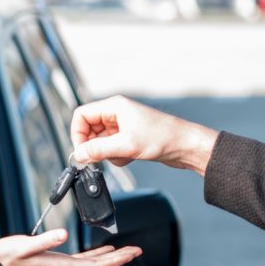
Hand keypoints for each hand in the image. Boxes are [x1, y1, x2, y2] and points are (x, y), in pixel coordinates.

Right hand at [0, 229, 142, 265]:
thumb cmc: (8, 257)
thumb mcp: (23, 246)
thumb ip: (44, 240)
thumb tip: (62, 234)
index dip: (116, 260)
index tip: (132, 253)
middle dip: (120, 259)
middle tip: (138, 250)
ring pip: (93, 265)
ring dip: (111, 258)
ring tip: (127, 251)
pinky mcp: (57, 264)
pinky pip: (84, 262)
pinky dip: (97, 256)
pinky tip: (103, 251)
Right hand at [70, 95, 219, 175]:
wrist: (186, 146)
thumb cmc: (163, 138)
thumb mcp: (126, 145)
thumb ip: (98, 150)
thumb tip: (78, 155)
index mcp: (115, 106)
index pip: (82, 115)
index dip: (77, 134)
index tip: (81, 151)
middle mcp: (117, 114)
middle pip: (90, 130)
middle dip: (94, 147)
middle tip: (100, 159)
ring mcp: (123, 126)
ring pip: (101, 142)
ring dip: (107, 153)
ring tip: (123, 156)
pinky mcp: (130, 138)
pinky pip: (112, 148)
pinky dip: (117, 156)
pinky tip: (131, 157)